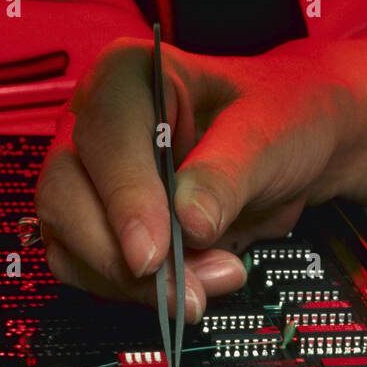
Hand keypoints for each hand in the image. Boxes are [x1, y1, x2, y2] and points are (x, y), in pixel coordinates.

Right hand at [35, 29, 366, 322]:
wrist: (301, 143)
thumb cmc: (283, 116)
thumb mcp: (271, 132)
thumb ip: (229, 172)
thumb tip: (188, 222)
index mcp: (128, 74)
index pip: (102, 135)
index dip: (124, 197)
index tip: (154, 253)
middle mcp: (92, 121)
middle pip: (66, 193)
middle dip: (122, 255)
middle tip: (188, 291)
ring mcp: (88, 174)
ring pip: (70, 241)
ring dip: (134, 282)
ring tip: (210, 284)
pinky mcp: (97, 222)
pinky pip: (90, 270)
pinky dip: (137, 292)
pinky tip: (193, 285)